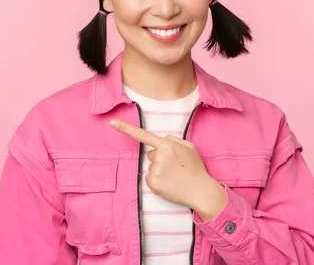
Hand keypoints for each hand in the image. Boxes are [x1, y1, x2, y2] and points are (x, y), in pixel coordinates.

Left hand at [110, 119, 226, 220]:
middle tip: (175, 167)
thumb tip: (162, 139)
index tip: (112, 123)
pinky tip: (169, 183)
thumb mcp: (189, 147)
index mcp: (167, 145)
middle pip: (151, 154)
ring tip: (175, 176)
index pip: (143, 135)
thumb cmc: (196, 168)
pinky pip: (149, 178)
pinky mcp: (152, 183)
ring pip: (151, 167)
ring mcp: (154, 170)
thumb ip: (174, 140)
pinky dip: (158, 181)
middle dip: (160, 159)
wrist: (201, 191)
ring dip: (160, 170)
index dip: (126, 128)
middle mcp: (159, 157)